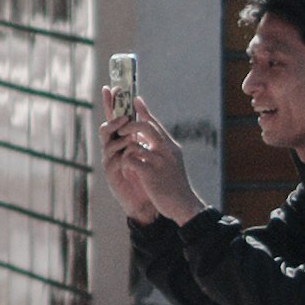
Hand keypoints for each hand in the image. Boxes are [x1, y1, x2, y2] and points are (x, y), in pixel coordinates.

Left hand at [98, 98, 199, 226]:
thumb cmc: (175, 185)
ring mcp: (158, 161)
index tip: (135, 99)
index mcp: (170, 146)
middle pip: (145, 126)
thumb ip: (161, 149)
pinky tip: (129, 169)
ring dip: (126, 148)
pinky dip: (126, 162)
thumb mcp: (172, 162)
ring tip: (124, 156)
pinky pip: (131, 160)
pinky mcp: (150, 173)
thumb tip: (148, 138)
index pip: (155, 123)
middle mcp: (166, 150)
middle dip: (129, 125)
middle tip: (121, 129)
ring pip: (134, 143)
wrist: (183, 205)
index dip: (144, 110)